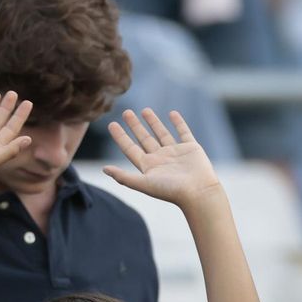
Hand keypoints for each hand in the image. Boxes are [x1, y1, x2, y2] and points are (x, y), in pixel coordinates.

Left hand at [104, 109, 220, 208]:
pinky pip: (183, 132)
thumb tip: (104, 170)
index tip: (112, 124)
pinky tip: (173, 113)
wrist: (198, 192)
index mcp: (149, 166)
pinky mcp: (191, 149)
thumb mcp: (144, 183)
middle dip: (135, 126)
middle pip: (144, 139)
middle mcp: (161, 159)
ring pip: (162, 134)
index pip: (130, 148)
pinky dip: (178, 123)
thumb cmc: (171, 190)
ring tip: (145, 110)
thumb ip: (123, 176)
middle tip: (126, 112)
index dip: (121, 137)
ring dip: (153, 122)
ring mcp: (176, 153)